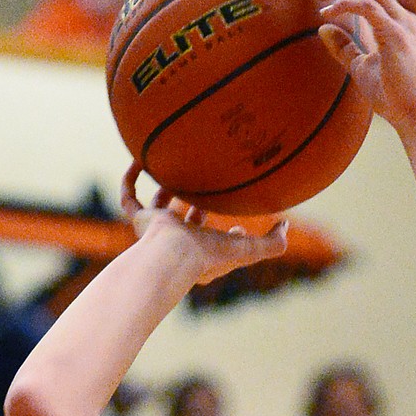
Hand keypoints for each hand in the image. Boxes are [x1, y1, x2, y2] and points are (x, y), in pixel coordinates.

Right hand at [119, 162, 288, 287]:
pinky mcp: (140, 221)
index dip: (230, 232)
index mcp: (205, 253)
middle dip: (197, 207)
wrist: (172, 255)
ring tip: (173, 169)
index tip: (239, 222)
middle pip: (189, 223)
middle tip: (206, 188)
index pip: (219, 242)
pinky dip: (131, 179)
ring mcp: (158, 231)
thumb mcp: (250, 249)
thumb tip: (287, 226)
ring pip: (159, 208)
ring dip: (165, 190)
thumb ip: (274, 243)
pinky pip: (129, 197)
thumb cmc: (210, 254)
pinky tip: (138, 160)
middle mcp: (180, 241)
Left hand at [312, 0, 415, 131]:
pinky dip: (347, 4)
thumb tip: (323, 30)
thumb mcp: (360, 67)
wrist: (415, 115)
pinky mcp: (396, 33)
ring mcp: (399, 22)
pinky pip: (368, 6)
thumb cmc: (393, 96)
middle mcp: (398, 15)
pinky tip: (329, 11)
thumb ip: (344, 47)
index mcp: (391, 20)